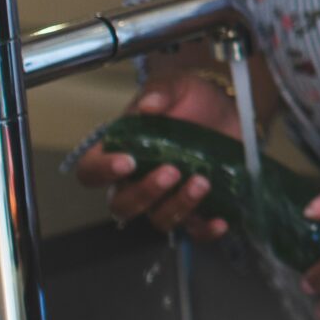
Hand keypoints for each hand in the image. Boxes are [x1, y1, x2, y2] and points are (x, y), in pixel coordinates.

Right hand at [72, 71, 238, 240]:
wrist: (228, 109)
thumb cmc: (191, 99)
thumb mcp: (176, 87)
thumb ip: (160, 93)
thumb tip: (149, 106)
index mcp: (121, 152)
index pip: (91, 171)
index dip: (101, 172)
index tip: (126, 162)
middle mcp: (137, 182)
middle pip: (122, 205)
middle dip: (145, 192)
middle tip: (171, 171)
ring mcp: (167, 198)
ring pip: (159, 220)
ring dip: (179, 206)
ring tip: (202, 182)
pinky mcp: (197, 208)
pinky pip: (195, 232)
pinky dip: (206, 231)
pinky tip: (221, 221)